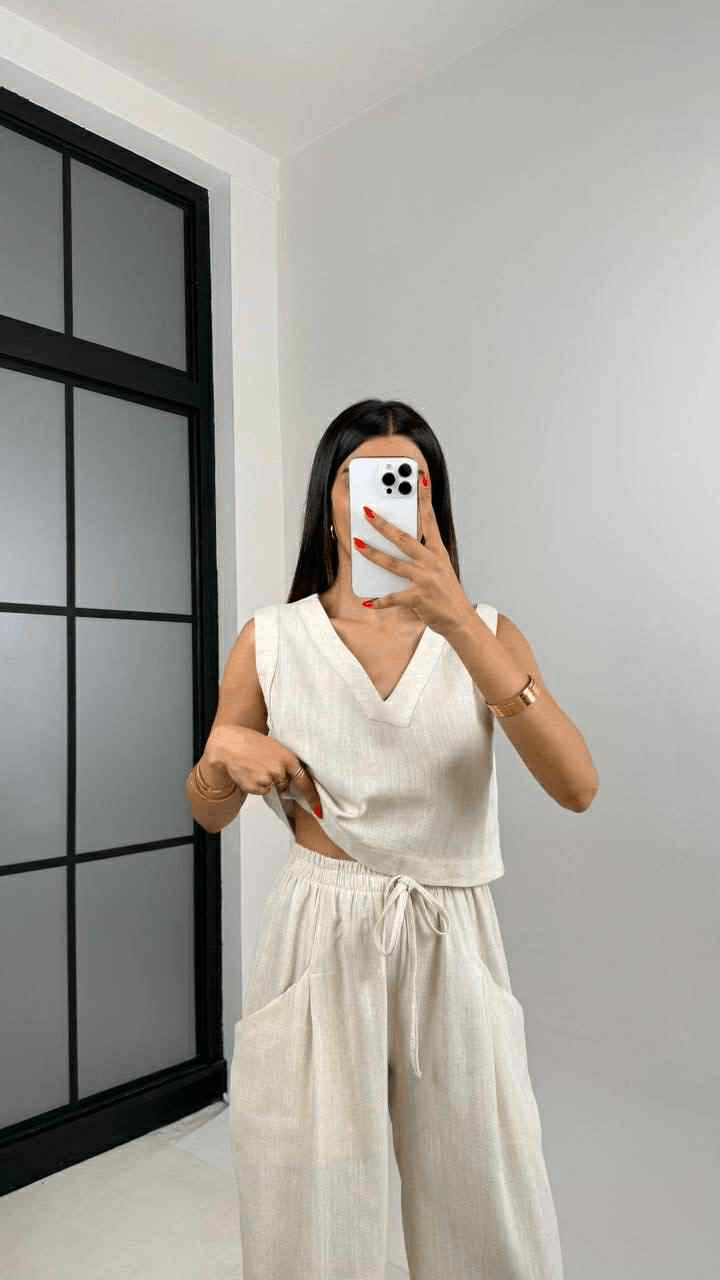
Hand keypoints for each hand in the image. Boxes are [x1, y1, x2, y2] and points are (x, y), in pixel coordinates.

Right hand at [208, 725, 323, 815]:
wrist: (229, 745)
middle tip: (265, 766)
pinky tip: (249, 772)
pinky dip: (255, 785)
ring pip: (271, 788)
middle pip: (285, 785)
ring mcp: (267, 780)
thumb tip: (294, 775)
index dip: (311, 796)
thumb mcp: (275, 747)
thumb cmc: (251, 743)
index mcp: (288, 758)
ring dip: (265, 782)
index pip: (304, 781)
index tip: (318, 809)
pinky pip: (260, 791)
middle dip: (279, 780)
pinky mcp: (255, 787)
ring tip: (255, 767)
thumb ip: (286, 761)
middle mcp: (279, 770)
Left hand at [354, 469, 475, 636]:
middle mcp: (432, 563)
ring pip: (393, 563)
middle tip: (367, 512)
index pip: (430, 520)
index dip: (425, 498)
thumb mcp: (441, 569)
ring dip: (373, 554)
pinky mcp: (418, 598)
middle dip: (383, 524)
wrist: (460, 620)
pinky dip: (380, 600)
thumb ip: (423, 556)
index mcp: (438, 553)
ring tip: (357, 544)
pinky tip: (368, 601)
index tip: (420, 478)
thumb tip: (398, 545)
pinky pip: (393, 597)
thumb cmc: (447, 593)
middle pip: (404, 539)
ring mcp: (425, 580)